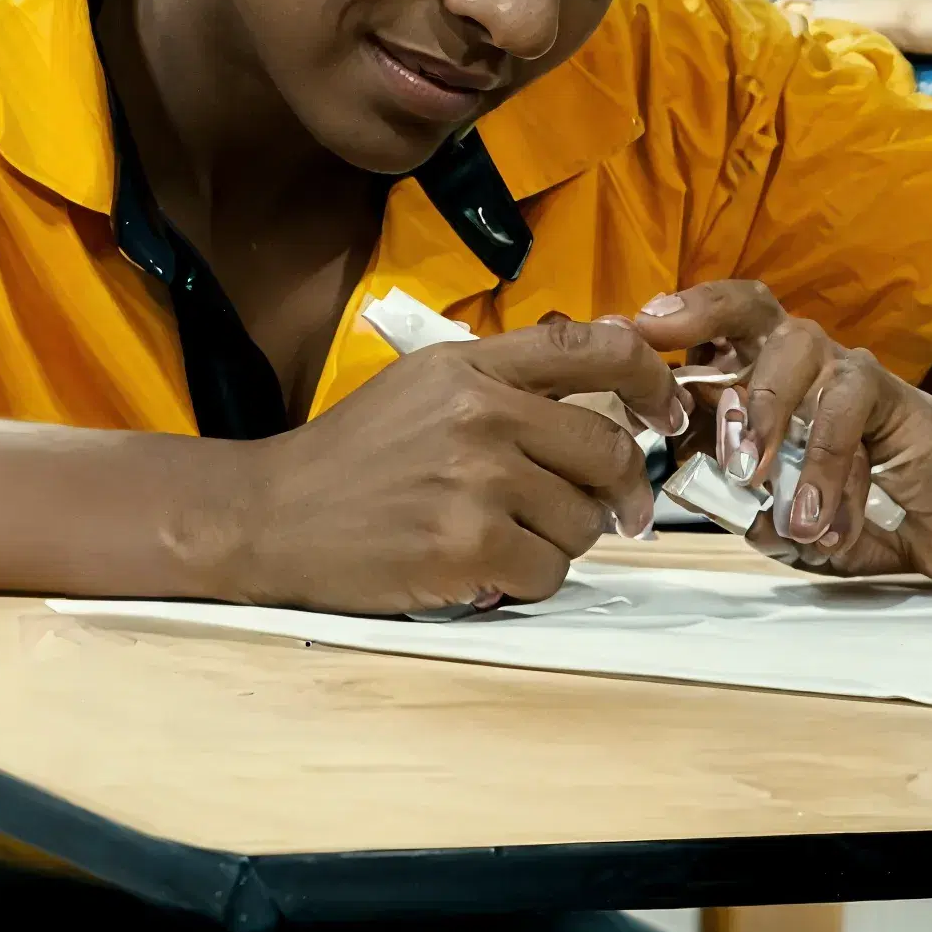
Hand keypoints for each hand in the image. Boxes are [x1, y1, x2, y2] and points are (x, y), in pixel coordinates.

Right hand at [215, 318, 682, 612]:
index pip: (595, 349)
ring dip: (558, 542)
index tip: (667, 413)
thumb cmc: (347, 459)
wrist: (264, 517)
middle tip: (609, 515)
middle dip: (615, 492)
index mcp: (467, 368)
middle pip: (607, 452)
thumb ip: (505, 380)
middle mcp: (477, 415)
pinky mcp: (468, 546)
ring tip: (500, 539)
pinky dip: (523, 581)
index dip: (652, 379)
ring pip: (584, 522)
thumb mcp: (420, 390)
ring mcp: (474, 481)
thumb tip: (610, 375)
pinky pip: (549, 573)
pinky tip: (478, 569)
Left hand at [643, 283, 931, 578]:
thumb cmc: (835, 510)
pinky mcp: (888, 392)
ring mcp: (840, 368)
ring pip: (793, 353)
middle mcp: (792, 359)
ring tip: (751, 476)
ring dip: (764, 415)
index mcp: (746, 377)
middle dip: (701, 322)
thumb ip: (722, 493)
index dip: (659, 325)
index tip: (619, 332)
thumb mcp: (763, 509)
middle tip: (674, 368)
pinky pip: (846, 406)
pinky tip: (814, 515)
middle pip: (746, 307)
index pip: (698, 332)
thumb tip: (679, 487)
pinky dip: (824, 463)